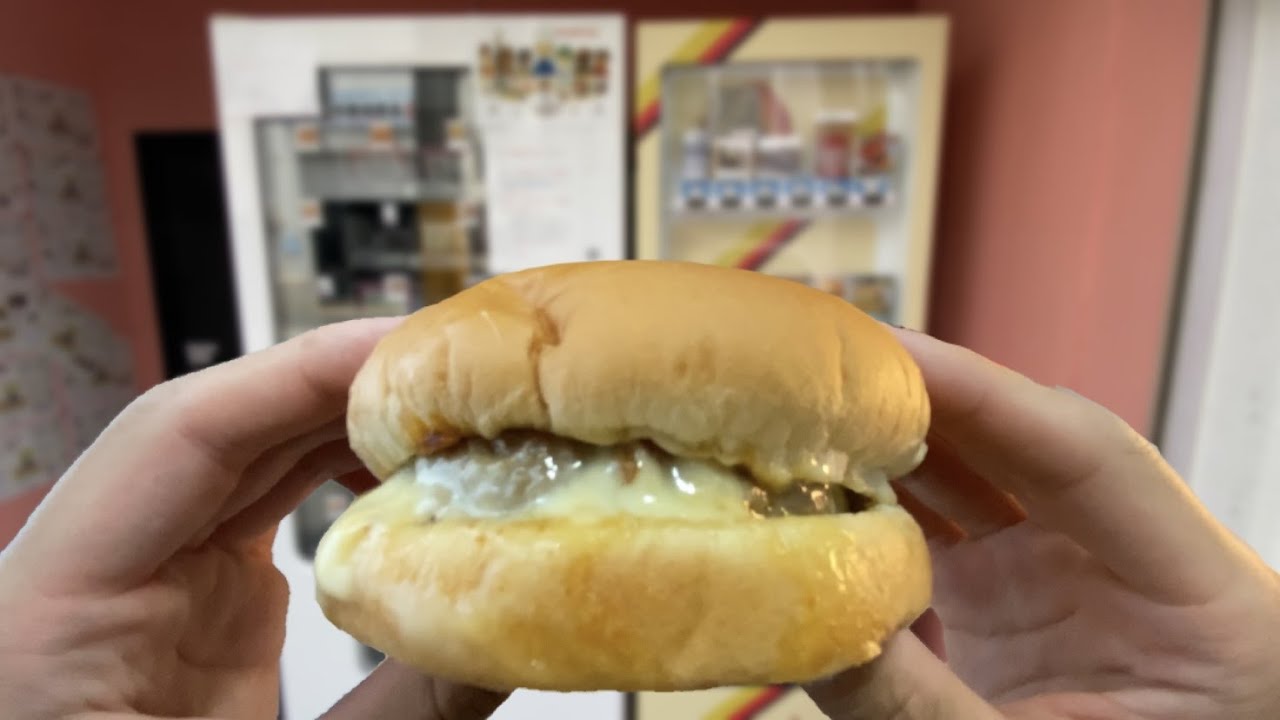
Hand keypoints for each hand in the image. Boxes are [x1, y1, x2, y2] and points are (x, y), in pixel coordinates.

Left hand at [0, 318, 506, 719]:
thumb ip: (402, 715)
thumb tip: (518, 642)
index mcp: (59, 610)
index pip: (180, 433)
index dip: (303, 371)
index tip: (414, 351)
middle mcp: (88, 567)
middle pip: (217, 422)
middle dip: (344, 382)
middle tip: (464, 371)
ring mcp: (138, 574)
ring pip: (240, 450)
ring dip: (344, 419)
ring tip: (450, 413)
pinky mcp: (183, 594)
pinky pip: (258, 496)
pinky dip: (335, 468)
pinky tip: (403, 473)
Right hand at [806, 329, 1279, 718]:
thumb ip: (924, 709)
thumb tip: (804, 623)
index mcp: (1200, 595)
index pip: (1085, 450)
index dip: (980, 391)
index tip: (886, 353)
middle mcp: (1129, 561)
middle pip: (1020, 445)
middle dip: (920, 402)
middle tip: (816, 369)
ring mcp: (1066, 579)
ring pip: (972, 481)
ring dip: (890, 451)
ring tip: (799, 424)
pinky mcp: (1009, 605)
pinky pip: (939, 537)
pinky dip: (878, 515)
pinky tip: (815, 505)